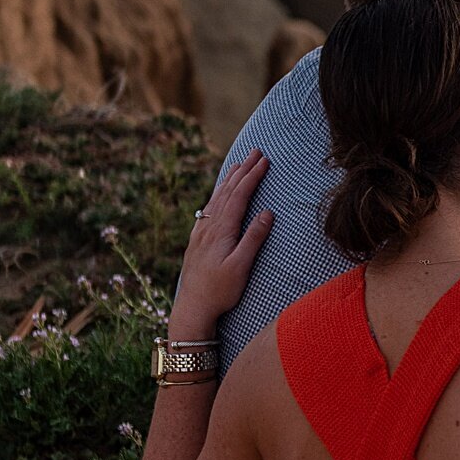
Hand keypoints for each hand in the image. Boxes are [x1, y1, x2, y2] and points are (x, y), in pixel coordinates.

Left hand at [169, 152, 273, 334]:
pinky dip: (217, 194)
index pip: (240, 195)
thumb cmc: (220, 291)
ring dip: (229, 178)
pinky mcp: (197, 240)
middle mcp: (209, 226)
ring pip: (216, 197)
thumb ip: (254, 238)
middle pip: (227, 191)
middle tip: (256, 151)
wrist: (192, 308)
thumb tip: (267, 213)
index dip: (253, 176)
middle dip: (243, 169)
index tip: (265, 160)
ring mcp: (201, 232)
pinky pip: (208, 208)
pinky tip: (218, 194)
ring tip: (238, 163)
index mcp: (222, 230)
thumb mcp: (241, 267)